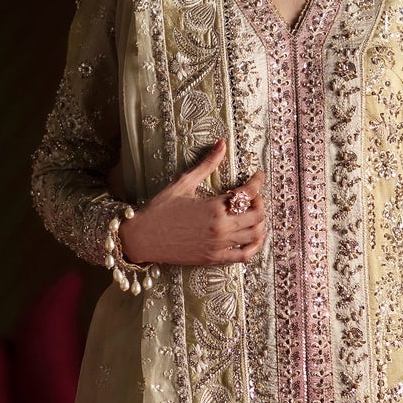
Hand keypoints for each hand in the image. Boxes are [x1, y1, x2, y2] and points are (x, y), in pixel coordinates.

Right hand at [118, 139, 267, 267]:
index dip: (257, 181)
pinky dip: (254, 247)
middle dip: (259, 202)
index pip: (248, 192)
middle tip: (252, 196)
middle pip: (257, 215)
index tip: (258, 175)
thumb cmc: (160, 209)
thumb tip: (221, 143)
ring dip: (259, 223)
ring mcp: (219, 245)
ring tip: (251, 214)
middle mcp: (221, 227)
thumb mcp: (183, 183)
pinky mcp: (214, 258)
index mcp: (214, 207)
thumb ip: (206, 164)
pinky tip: (252, 237)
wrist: (142, 238)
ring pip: (255, 235)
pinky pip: (244, 256)